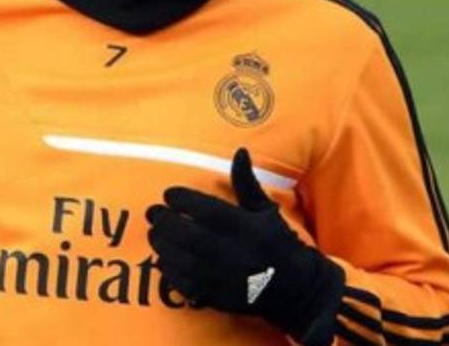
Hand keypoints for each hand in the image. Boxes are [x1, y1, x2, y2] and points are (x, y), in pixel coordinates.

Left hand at [146, 148, 343, 345]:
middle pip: (189, 235)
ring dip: (162, 245)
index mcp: (247, 228)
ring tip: (154, 233)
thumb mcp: (267, 210)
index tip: (169, 194)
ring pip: (182, 260)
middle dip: (165, 221)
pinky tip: (162, 259)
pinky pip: (184, 284)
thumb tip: (239, 151)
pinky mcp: (218, 296)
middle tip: (153, 212)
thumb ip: (246, 183)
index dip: (183, 200)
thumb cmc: (278, 242)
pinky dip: (169, 271)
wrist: (296, 287)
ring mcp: (224, 277)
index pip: (207, 211)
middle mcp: (234, 253)